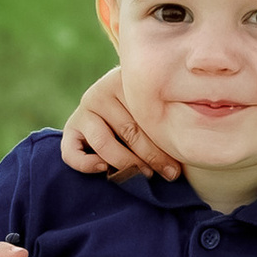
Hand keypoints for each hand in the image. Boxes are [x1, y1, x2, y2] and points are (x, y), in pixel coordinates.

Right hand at [59, 71, 180, 180]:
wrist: (120, 100)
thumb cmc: (149, 106)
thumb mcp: (155, 104)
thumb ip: (162, 116)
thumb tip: (186, 144)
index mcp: (125, 81)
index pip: (145, 116)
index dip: (164, 145)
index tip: (177, 167)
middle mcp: (101, 92)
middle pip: (129, 131)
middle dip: (152, 157)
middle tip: (169, 174)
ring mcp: (85, 109)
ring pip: (104, 144)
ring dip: (126, 164)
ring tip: (144, 175)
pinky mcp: (71, 127)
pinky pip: (71, 152)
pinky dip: (85, 164)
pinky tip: (104, 169)